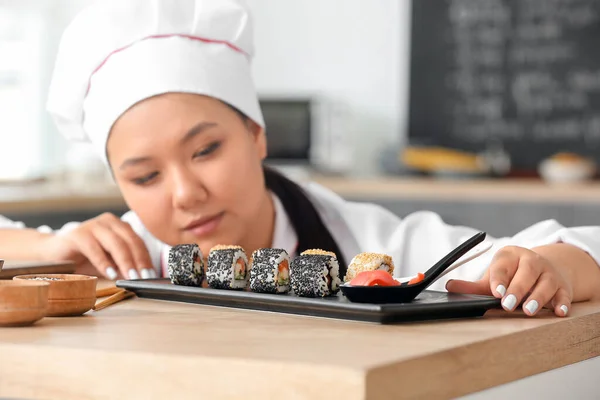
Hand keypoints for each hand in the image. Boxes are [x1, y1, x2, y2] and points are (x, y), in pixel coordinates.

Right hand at [40, 213, 155, 279]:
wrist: (52, 255)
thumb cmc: (84, 259)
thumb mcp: (109, 263)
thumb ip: (124, 266)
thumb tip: (142, 276)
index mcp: (119, 226)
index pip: (138, 241)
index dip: (146, 258)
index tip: (152, 274)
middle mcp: (108, 222)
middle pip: (130, 241)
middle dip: (139, 260)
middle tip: (144, 277)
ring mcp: (93, 225)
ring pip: (115, 243)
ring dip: (125, 262)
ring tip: (131, 277)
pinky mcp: (77, 234)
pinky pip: (94, 248)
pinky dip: (104, 262)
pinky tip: (110, 274)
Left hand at [446, 246, 572, 316]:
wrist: (543, 269)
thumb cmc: (512, 275)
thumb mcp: (493, 277)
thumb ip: (473, 285)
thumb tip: (449, 287)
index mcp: (510, 255)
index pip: (503, 265)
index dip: (499, 278)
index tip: (496, 291)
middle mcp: (531, 261)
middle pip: (527, 272)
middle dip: (517, 289)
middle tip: (507, 304)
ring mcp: (549, 273)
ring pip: (546, 282)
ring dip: (538, 297)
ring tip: (528, 310)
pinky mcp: (563, 286)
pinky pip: (564, 294)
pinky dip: (562, 303)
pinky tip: (558, 312)